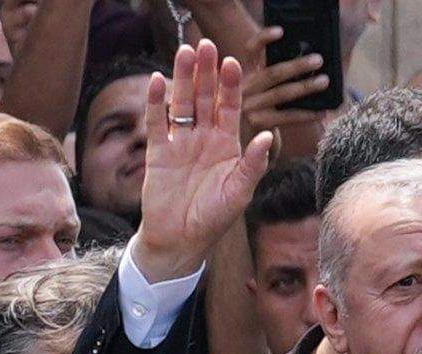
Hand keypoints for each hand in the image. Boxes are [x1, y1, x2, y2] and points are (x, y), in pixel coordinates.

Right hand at [136, 39, 272, 283]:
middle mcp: (204, 139)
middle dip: (206, 72)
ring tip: (184, 52)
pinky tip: (158, 81)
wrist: (180, 240)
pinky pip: (157, 122)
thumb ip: (253, 165)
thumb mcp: (239, 193)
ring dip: (183, 78)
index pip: (230, 108)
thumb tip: (265, 137)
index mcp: (227, 146)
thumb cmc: (213, 219)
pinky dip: (156, 102)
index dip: (230, 86)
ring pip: (182, 103)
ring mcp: (180, 143)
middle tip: (206, 45)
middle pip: (205, 98)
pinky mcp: (158, 152)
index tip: (232, 63)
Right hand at [241, 26, 331, 142]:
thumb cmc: (257, 116)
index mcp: (245, 75)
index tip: (281, 30)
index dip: (264, 39)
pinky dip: (307, 114)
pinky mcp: (259, 124)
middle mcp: (244, 89)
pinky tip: (322, 112)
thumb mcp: (258, 93)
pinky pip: (288, 116)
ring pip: (282, 93)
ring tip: (325, 81)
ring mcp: (250, 107)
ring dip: (306, 86)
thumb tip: (307, 65)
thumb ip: (272, 78)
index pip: (251, 51)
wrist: (242, 148)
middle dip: (298, 65)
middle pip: (273, 72)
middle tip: (318, 59)